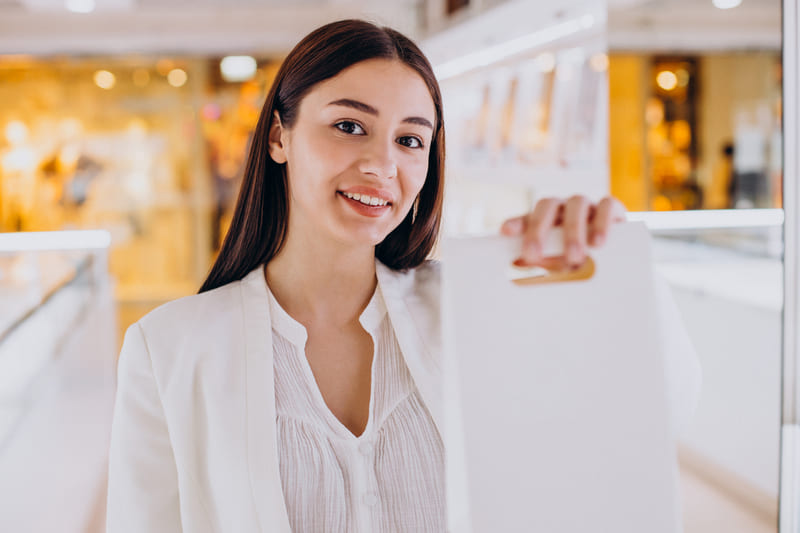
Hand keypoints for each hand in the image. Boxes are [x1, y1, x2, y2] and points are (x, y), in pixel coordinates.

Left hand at [500, 195, 626, 267]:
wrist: (617, 253)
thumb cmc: (578, 260)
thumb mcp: (557, 264)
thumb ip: (543, 268)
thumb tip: (521, 289)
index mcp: (546, 218)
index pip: (527, 216)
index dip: (517, 223)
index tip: (506, 232)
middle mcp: (564, 208)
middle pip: (547, 206)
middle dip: (539, 230)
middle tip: (534, 256)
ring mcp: (587, 206)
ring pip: (577, 204)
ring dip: (573, 231)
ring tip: (575, 257)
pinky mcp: (611, 208)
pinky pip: (607, 206)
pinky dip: (602, 223)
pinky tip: (598, 243)